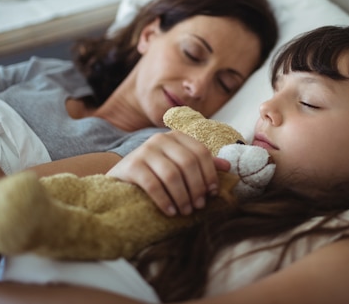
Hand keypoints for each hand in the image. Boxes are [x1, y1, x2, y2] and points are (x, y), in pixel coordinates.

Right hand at [107, 131, 229, 215]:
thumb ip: (201, 164)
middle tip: (199, 206)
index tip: (212, 193)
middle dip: (197, 187)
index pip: (201, 152)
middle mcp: (160, 139)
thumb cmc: (155, 173)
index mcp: (176, 136)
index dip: (210, 173)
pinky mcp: (131, 165)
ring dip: (182, 197)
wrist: (121, 178)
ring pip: (172, 175)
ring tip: (185, 211)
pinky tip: (170, 212)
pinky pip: (153, 184)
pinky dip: (165, 200)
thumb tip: (228, 166)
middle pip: (188, 163)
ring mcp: (144, 150)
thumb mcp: (178, 165)